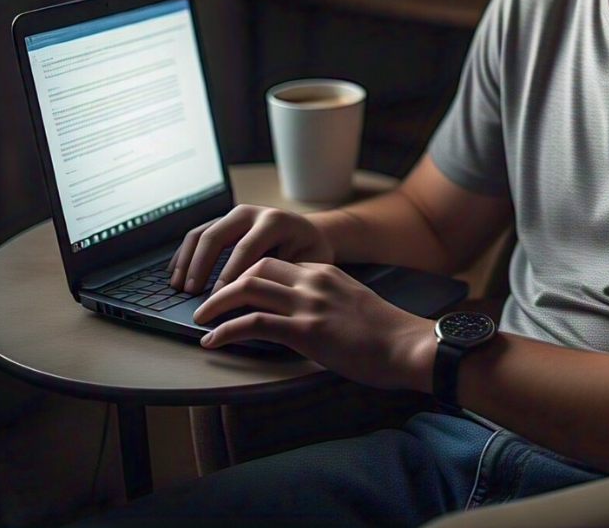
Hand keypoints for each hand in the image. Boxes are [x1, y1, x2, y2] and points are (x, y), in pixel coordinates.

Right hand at [168, 204, 333, 294]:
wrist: (312, 232)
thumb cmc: (310, 253)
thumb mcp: (307, 264)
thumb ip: (284, 278)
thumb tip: (258, 303)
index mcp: (275, 221)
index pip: (245, 249)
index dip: (228, 276)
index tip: (216, 300)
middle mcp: (253, 212)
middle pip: (216, 236)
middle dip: (200, 267)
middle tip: (191, 293)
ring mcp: (236, 215)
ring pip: (202, 232)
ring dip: (187, 260)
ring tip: (177, 287)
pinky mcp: (225, 220)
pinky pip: (198, 233)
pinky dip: (184, 253)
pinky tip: (175, 272)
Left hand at [193, 258, 435, 391]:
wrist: (407, 346)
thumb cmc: (385, 333)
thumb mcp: (352, 303)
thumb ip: (325, 300)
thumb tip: (301, 316)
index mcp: (324, 272)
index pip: (275, 262)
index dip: (247, 275)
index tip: (232, 290)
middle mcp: (313, 280)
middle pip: (256, 267)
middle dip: (226, 283)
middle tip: (209, 302)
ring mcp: (308, 303)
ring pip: (248, 289)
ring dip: (217, 303)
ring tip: (201, 319)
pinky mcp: (305, 330)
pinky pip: (254, 323)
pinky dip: (227, 330)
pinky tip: (214, 341)